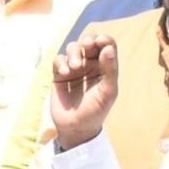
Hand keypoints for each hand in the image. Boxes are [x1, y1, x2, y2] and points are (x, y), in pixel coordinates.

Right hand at [49, 28, 121, 148]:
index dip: (103, 39)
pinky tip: (65, 72)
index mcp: (105, 67)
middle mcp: (90, 65)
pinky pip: (59, 60)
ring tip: (74, 67)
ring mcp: (74, 69)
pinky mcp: (59, 75)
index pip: (107, 45)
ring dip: (74, 53)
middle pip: (88, 42)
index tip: (99, 42)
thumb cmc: (96, 111)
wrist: (76, 128)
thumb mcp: (107, 92)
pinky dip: (61, 62)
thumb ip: (110, 70)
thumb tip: (108, 48)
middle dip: (87, 40)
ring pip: (73, 48)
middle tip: (87, 45)